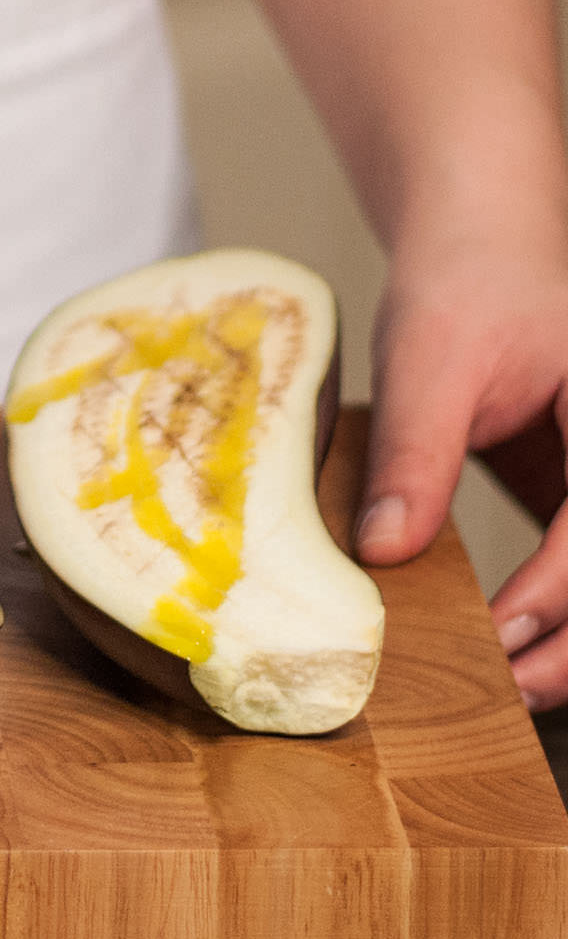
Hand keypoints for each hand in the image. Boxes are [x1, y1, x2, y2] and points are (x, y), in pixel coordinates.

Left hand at [354, 221, 567, 708]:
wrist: (477, 247)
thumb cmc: (462, 287)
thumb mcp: (428, 362)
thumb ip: (416, 456)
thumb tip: (387, 551)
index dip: (559, 594)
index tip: (502, 636)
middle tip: (512, 691)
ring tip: (514, 684)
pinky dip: (557, 612)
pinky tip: (509, 646)